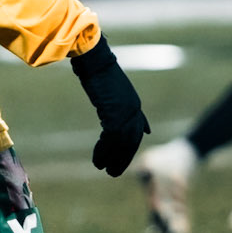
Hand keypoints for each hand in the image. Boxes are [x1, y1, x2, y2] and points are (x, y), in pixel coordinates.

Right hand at [71, 36, 150, 179]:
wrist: (95, 60)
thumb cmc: (98, 70)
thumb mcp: (112, 87)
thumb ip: (117, 101)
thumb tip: (115, 105)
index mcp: (133, 103)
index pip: (137, 131)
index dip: (131, 147)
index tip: (124, 159)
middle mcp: (133, 109)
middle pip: (131, 141)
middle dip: (122, 158)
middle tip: (113, 172)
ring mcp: (125, 112)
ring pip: (121, 144)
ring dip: (111, 158)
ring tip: (102, 168)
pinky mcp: (114, 114)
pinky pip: (110, 140)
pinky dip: (103, 152)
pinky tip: (97, 159)